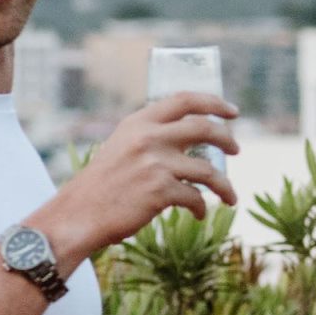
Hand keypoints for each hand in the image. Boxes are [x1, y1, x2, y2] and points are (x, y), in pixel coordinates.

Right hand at [35, 92, 239, 256]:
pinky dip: (201, 207)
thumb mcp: (122, 147)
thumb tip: (190, 140)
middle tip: (237, 149)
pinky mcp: (160, 191)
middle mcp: (149, 137)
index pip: (185, 100)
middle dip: (227, 138)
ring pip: (208, 170)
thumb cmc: (102, 185)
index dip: (214, 103)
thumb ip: (150, 138)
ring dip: (225, 185)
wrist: (79, 214)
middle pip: (204, 128)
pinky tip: (199, 214)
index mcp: (139, 122)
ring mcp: (156, 164)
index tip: (232, 111)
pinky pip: (195, 197)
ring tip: (230, 196)